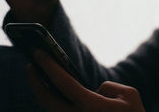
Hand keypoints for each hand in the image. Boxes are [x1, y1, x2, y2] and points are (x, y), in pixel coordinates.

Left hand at [27, 50, 145, 111]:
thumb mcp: (129, 95)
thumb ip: (108, 88)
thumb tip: (93, 90)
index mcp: (93, 108)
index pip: (65, 83)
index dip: (50, 66)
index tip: (38, 53)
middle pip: (47, 101)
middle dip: (35, 82)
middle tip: (30, 65)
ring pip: (50, 110)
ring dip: (42, 93)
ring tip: (37, 76)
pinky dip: (52, 102)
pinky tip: (51, 91)